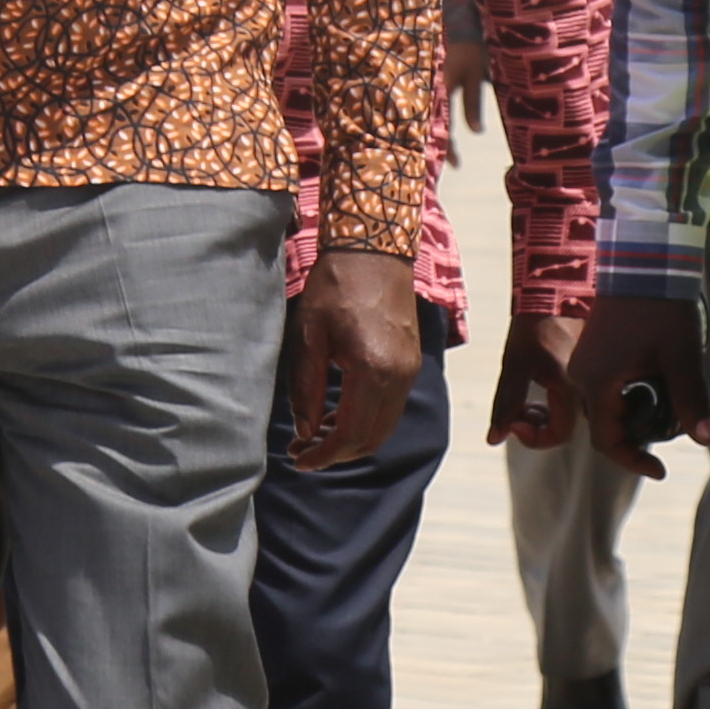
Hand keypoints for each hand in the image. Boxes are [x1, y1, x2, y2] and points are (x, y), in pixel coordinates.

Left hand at [287, 248, 422, 471]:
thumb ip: (306, 389)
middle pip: (372, 438)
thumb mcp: (308, 336)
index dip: (323, 455)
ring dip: (352, 440)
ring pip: (384, 427)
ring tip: (316, 436)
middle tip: (303, 451)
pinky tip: (338, 415)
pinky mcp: (411, 363)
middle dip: (337, 454)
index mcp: (373, 369)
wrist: (374, 249)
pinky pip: (391, 408)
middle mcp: (399, 376)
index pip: (350, 434)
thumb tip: (305, 431)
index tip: (298, 459)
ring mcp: (410, 370)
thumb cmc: (335, 286)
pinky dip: (367, 422)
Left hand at [484, 306, 579, 450]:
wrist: (553, 289)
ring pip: (567, 412)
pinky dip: (553, 396)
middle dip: (536, 423)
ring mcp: (591, 378)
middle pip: (563, 426)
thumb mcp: (514, 365)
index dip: (533, 437)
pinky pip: (572, 395)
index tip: (513, 421)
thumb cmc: (532, 324)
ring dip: (544, 411)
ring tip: (527, 390)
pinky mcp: (588, 368)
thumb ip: (506, 404)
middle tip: (518, 407)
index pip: (559, 436)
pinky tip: (539, 377)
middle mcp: (588, 387)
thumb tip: (495, 439)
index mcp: (573, 389)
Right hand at [571, 292, 709, 473]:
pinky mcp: (590, 351)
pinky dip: (622, 400)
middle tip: (665, 442)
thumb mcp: (680, 359)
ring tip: (662, 416)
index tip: (661, 470)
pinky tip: (650, 391)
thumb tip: (709, 440)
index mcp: (597, 384)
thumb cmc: (661, 309)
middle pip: (602, 427)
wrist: (645, 262)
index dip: (633, 461)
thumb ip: (692, 402)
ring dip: (627, 420)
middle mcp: (580, 377)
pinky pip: (601, 389)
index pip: (607, 442)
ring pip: (601, 409)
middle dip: (632, 441)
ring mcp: (582, 363)